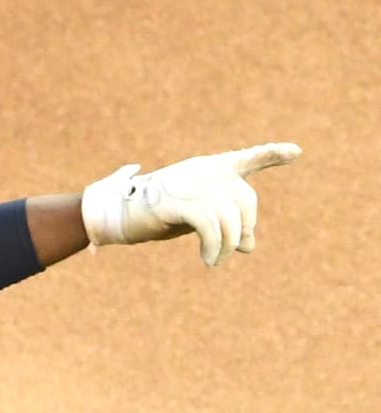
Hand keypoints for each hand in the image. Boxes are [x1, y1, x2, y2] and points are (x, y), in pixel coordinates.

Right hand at [81, 142, 300, 265]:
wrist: (115, 214)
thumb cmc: (156, 216)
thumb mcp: (197, 220)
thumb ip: (225, 226)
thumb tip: (250, 245)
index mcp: (209, 169)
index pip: (246, 158)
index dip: (271, 154)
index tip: (296, 152)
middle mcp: (203, 171)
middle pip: (244, 199)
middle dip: (244, 228)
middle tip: (231, 250)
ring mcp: (190, 183)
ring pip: (229, 216)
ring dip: (227, 244)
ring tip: (215, 260)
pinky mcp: (177, 200)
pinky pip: (210, 225)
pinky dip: (214, 246)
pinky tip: (209, 260)